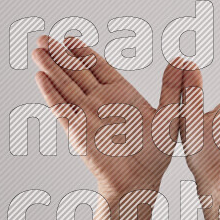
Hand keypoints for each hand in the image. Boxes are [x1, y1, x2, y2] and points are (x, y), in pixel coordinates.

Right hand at [32, 35, 181, 194]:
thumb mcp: (170, 115)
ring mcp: (87, 115)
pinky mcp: (78, 131)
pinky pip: (63, 109)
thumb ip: (172, 88)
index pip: (98, 67)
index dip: (83, 53)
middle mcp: (100, 102)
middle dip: (60, 55)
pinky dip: (52, 94)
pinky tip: (40, 78)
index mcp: (120, 94)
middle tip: (44, 38)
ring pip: (66, 87)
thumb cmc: (155, 153)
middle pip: (77, 73)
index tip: (69, 38)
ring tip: (38, 51)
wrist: (140, 181)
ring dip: (51, 69)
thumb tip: (181, 59)